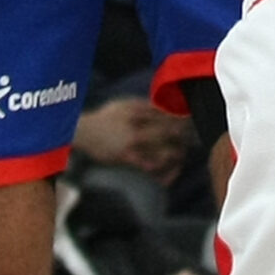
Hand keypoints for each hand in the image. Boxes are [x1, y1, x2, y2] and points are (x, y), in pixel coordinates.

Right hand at [75, 95, 193, 177]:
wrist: (84, 131)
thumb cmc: (105, 117)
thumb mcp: (124, 103)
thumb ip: (143, 104)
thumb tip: (162, 107)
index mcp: (137, 109)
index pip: (165, 114)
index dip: (180, 119)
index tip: (190, 123)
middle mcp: (137, 124)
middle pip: (167, 130)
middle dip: (182, 136)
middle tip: (191, 140)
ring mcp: (132, 141)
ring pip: (161, 148)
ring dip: (175, 153)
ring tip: (181, 156)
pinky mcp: (126, 157)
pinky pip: (148, 165)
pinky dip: (160, 168)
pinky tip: (167, 171)